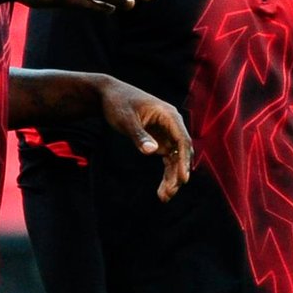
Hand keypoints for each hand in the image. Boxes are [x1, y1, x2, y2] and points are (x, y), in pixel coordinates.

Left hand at [97, 78, 191, 200]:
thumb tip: (152, 152)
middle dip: (177, 174)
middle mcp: (172, 125)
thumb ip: (139, 135)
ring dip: (172, 177)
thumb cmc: (118, 104)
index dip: (184, 160)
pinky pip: (168, 159)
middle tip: (168, 193)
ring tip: (164, 197)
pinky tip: (162, 190)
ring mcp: (167, 133)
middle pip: (181, 152)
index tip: (182, 179)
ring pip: (176, 159)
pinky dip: (166, 174)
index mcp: (169, 115)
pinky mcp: (160, 140)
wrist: (108, 96)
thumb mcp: (126, 119)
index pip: (182, 140)